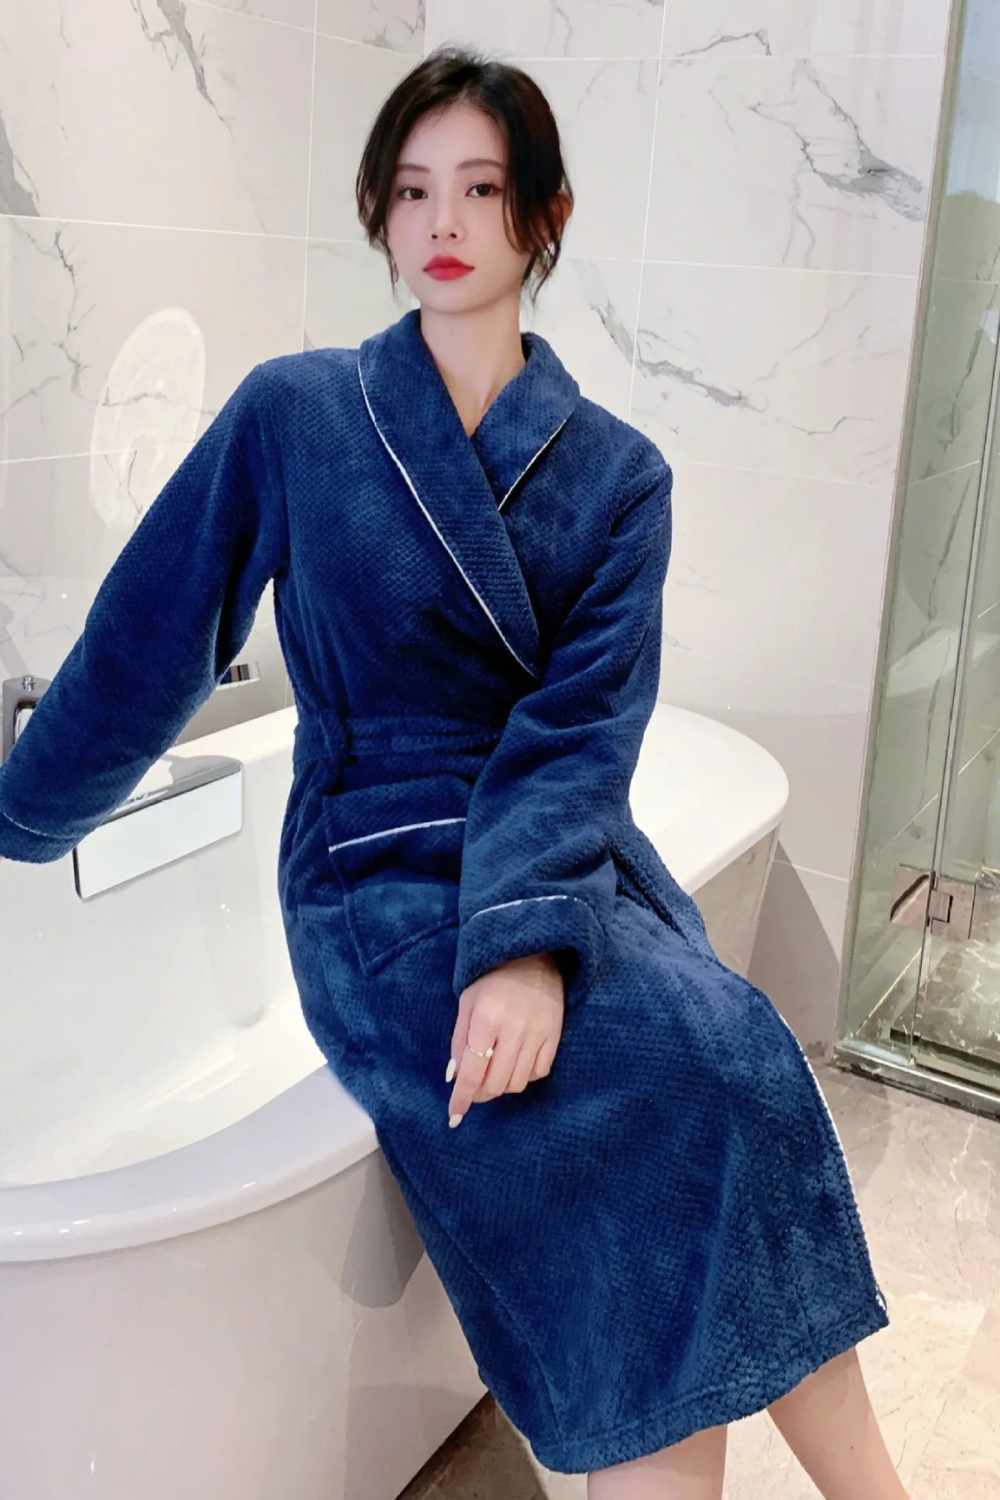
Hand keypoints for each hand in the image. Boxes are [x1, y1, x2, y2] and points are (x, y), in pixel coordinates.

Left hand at [446, 952, 564, 1126]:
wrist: (533, 956)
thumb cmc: (492, 979)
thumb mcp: (466, 1002)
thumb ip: (458, 1040)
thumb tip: (455, 1077)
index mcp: (487, 1019)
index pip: (472, 1071)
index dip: (462, 1097)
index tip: (454, 1115)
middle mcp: (514, 1030)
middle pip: (495, 1084)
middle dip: (480, 1095)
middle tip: (472, 1090)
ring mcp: (538, 1035)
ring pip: (517, 1083)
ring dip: (500, 1087)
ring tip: (492, 1074)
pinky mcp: (554, 1037)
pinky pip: (538, 1072)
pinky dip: (523, 1076)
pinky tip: (514, 1064)